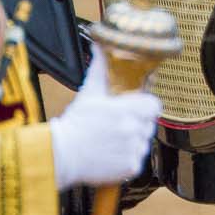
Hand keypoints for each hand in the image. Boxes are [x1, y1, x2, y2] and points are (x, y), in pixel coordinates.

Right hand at [50, 45, 161, 191]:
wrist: (60, 155)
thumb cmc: (74, 123)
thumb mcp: (89, 92)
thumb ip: (100, 69)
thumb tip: (100, 46)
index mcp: (129, 109)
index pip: (154, 105)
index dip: (144, 106)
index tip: (132, 108)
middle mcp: (135, 130)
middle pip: (149, 124)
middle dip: (137, 123)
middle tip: (116, 125)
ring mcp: (134, 150)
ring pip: (143, 142)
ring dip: (131, 141)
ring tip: (110, 140)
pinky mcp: (131, 168)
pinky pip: (136, 160)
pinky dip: (126, 159)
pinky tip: (110, 154)